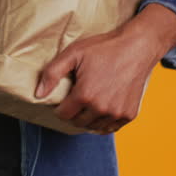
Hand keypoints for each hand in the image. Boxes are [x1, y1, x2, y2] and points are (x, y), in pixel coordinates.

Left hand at [34, 4, 175, 133]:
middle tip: (75, 99)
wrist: (137, 47)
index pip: (63, 115)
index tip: (63, 98)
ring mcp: (117, 113)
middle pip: (77, 123)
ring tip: (88, 102)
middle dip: (73, 113)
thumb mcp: (73, 54)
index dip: (59, 107)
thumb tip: (38, 94)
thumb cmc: (104, 48)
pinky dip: (104, 121)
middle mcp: (101, 108)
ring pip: (94, 127)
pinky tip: (101, 108)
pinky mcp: (130, 114)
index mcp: (85, 95)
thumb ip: (52, 74)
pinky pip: (111, 127)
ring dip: (88, 118)